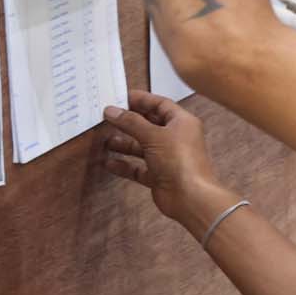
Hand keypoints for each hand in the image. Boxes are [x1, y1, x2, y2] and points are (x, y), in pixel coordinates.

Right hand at [99, 96, 233, 233]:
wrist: (190, 197)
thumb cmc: (180, 161)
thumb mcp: (153, 135)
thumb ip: (131, 122)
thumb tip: (112, 111)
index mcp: (181, 122)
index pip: (160, 104)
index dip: (141, 100)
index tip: (120, 98)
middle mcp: (175, 138)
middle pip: (149, 125)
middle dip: (128, 122)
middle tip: (108, 117)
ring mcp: (167, 158)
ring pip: (141, 146)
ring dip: (124, 144)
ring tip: (105, 140)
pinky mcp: (159, 175)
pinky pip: (138, 167)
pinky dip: (124, 165)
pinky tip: (109, 162)